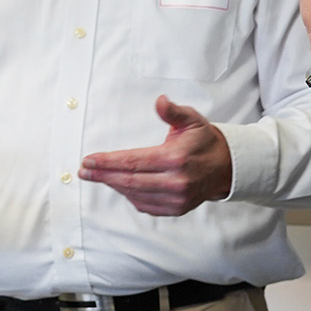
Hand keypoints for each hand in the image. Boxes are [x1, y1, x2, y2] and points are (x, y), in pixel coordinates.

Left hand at [78, 95, 232, 215]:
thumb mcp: (192, 120)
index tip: (88, 160)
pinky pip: (144, 205)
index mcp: (176, 159)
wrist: (226, 167)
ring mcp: (176, 200)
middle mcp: (176, 182)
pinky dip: (129, 195)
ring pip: (135, 194)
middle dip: (103, 176)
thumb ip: (173, 112)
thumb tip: (160, 101)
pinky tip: (119, 184)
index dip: (108, 162)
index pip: (133, 162)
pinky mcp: (176, 210)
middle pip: (129, 181)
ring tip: (98, 176)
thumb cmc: (204, 140)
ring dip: (113, 185)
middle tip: (84, 171)